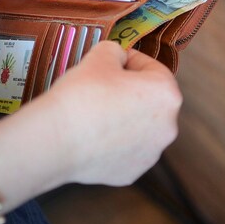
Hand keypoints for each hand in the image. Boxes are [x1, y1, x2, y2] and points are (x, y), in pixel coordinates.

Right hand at [40, 42, 181, 185]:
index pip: (154, 69)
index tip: (114, 61)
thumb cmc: (83, 94)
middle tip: (103, 86)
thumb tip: (118, 58)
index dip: (132, 61)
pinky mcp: (132, 172)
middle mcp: (168, 127)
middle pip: (150, 100)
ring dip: (124, 117)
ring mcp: (151, 153)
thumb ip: (116, 51)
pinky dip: (114, 141)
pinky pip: (126, 149)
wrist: (56, 139)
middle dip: (130, 91)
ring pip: (139, 127)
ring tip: (96, 111)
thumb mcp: (101, 55)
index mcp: (167, 95)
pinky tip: (93, 134)